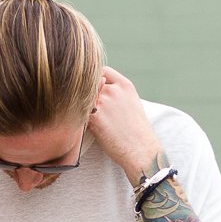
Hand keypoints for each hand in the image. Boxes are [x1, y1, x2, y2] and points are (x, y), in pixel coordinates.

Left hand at [87, 65, 158, 181]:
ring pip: (82, 99)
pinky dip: (79, 119)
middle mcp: (114, 90)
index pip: (102, 70)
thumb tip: (98, 89)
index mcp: (125, 85)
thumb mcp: (132, 104)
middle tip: (90, 110)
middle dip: (88, 96)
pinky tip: (88, 128)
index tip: (93, 90)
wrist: (141, 151)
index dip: (94, 79)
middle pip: (89, 85)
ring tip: (92, 122)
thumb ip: (116, 93)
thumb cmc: (137, 132)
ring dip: (82, 108)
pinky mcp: (94, 116)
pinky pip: (79, 113)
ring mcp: (104, 102)